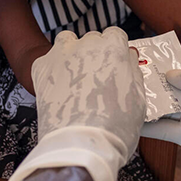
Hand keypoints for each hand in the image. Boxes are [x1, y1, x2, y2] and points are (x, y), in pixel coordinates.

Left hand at [4, 27, 145, 180]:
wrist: (81, 145)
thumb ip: (133, 71)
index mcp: (114, 48)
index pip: (115, 35)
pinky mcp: (41, 69)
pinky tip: (57, 88)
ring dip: (72, 54)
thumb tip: (129, 59)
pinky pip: (46, 60)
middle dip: (95, 54)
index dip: (116, 52)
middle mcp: (87, 44)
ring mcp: (61, 54)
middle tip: (96, 79)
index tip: (115, 65)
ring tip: (75, 78)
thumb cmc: (115, 127)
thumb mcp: (139, 98)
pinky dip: (51, 70)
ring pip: (66, 42)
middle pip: (92, 39)